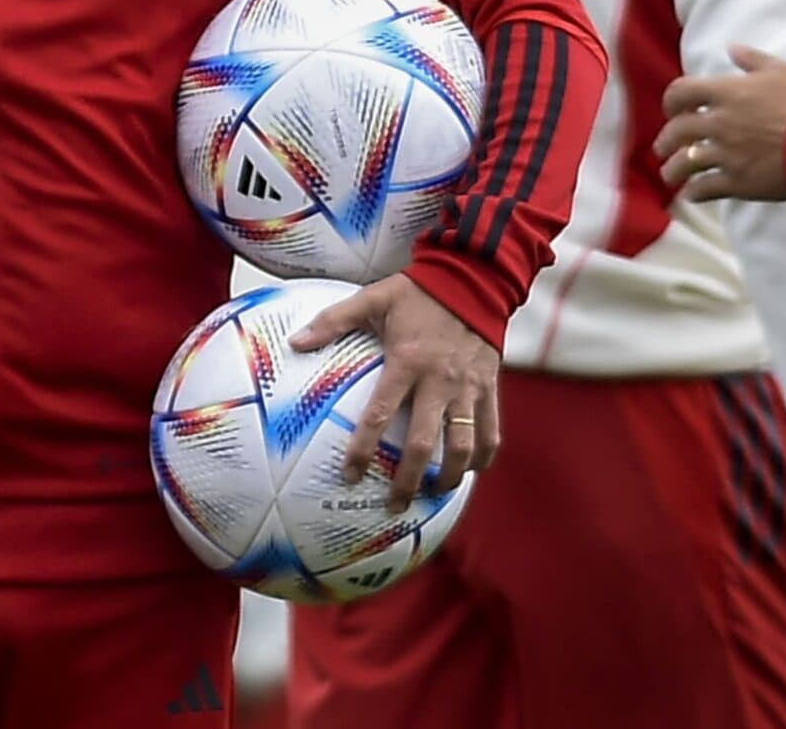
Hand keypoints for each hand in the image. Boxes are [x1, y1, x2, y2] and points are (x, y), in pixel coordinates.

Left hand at [291, 274, 498, 512]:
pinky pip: (491, 433)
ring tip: (432, 494)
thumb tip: (294, 342)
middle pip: (424, 444)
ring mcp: (468, 389)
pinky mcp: (490, 389)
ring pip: (463, 446)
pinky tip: (469, 472)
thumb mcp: (372, 299)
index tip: (350, 475)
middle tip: (393, 504)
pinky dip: (482, 458)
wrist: (473, 280)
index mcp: (407, 362)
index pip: (380, 415)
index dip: (363, 449)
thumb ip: (333, 321)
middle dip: (407, 480)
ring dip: (448, 477)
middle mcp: (439, 381)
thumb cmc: (417, 292)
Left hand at [655, 46, 785, 202]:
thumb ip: (753, 59)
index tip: (673, 110)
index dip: (671, 101)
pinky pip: (705, 189)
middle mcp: (720, 123)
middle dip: (665, 140)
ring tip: (671, 175)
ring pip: (684, 164)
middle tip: (664, 146)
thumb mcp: (784, 71)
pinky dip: (694, 193)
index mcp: (727, 93)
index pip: (680, 92)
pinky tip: (692, 194)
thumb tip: (732, 48)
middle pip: (676, 131)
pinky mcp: (739, 181)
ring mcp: (727, 154)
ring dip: (673, 170)